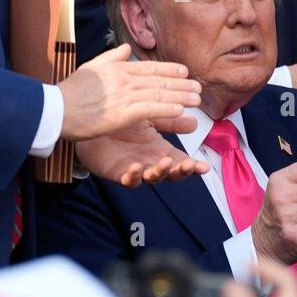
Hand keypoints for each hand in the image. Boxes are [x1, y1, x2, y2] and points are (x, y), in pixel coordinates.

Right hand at [59, 43, 201, 140]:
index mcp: (117, 69)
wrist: (56, 109)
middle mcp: (123, 79)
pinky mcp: (122, 113)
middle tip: (198, 87)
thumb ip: (110, 57)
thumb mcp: (90, 67)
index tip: (185, 72)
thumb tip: (125, 48)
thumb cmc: (70, 92)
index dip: (169, 70)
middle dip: (181, 84)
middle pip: (159, 80)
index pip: (149, 68)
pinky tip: (180, 110)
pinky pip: (150, 109)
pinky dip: (167, 108)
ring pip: (159, 94)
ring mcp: (123, 95)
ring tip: (196, 99)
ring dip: (180, 96)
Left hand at [76, 116, 209, 187]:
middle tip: (188, 165)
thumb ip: (170, 120)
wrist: (92, 123)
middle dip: (181, 172)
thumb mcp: (150, 118)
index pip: (180, 161)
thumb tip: (194, 122)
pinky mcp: (117, 172)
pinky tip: (136, 167)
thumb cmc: (121, 122)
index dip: (193, 166)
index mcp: (160, 150)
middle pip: (171, 174)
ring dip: (160, 172)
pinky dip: (133, 176)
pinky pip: (127, 179)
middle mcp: (150, 162)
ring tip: (165, 163)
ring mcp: (135, 169)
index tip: (204, 167)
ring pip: (151, 177)